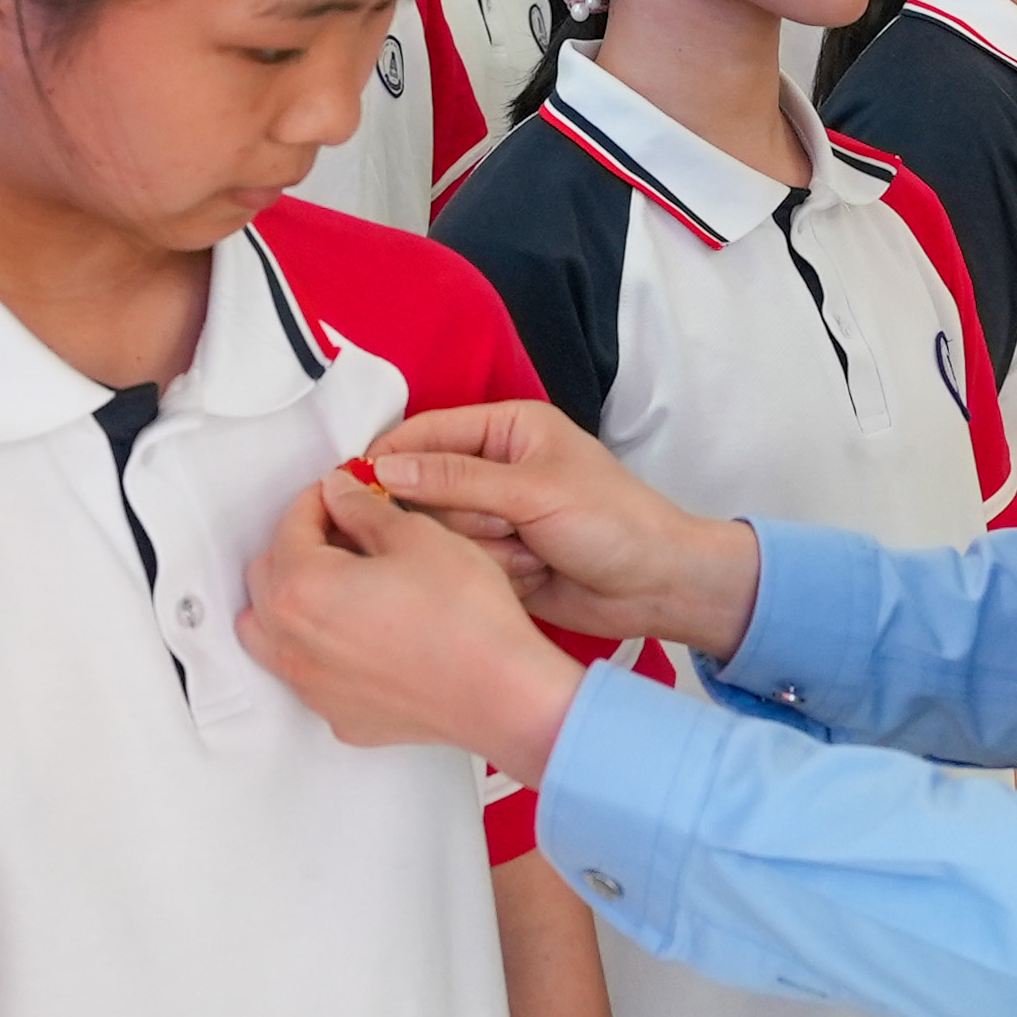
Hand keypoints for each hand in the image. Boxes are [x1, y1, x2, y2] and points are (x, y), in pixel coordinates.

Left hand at [241, 472, 592, 778]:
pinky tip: (357, 637)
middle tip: (343, 531)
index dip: (319, 499)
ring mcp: (311, 687)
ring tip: (336, 583)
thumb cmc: (464, 616)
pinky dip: (316, 650)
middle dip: (299, 545)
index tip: (343, 492)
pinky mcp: (339, 715)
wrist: (502, 694)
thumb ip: (363, 508)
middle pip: (268, 576)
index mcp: (300, 587)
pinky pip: (306, 675)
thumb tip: (340, 495)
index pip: (290, 526)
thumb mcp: (416, 536)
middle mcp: (290, 643)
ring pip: (269, 633)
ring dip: (290, 601)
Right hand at [366, 402, 764, 657]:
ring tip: (535, 554)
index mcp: (508, 429)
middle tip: (508, 528)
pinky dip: (498, 575)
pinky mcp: (497, 562)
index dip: (392, 456)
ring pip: (444, 535)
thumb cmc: (611, 521)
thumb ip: (455, 480)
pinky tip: (537, 576)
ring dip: (488, 551)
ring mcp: (495, 518)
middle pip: (428, 490)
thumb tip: (381, 470)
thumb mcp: (534, 491)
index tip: (357, 483)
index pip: (428, 432)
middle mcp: (495, 468)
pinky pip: (464, 567)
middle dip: (465, 518)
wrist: (659, 587)